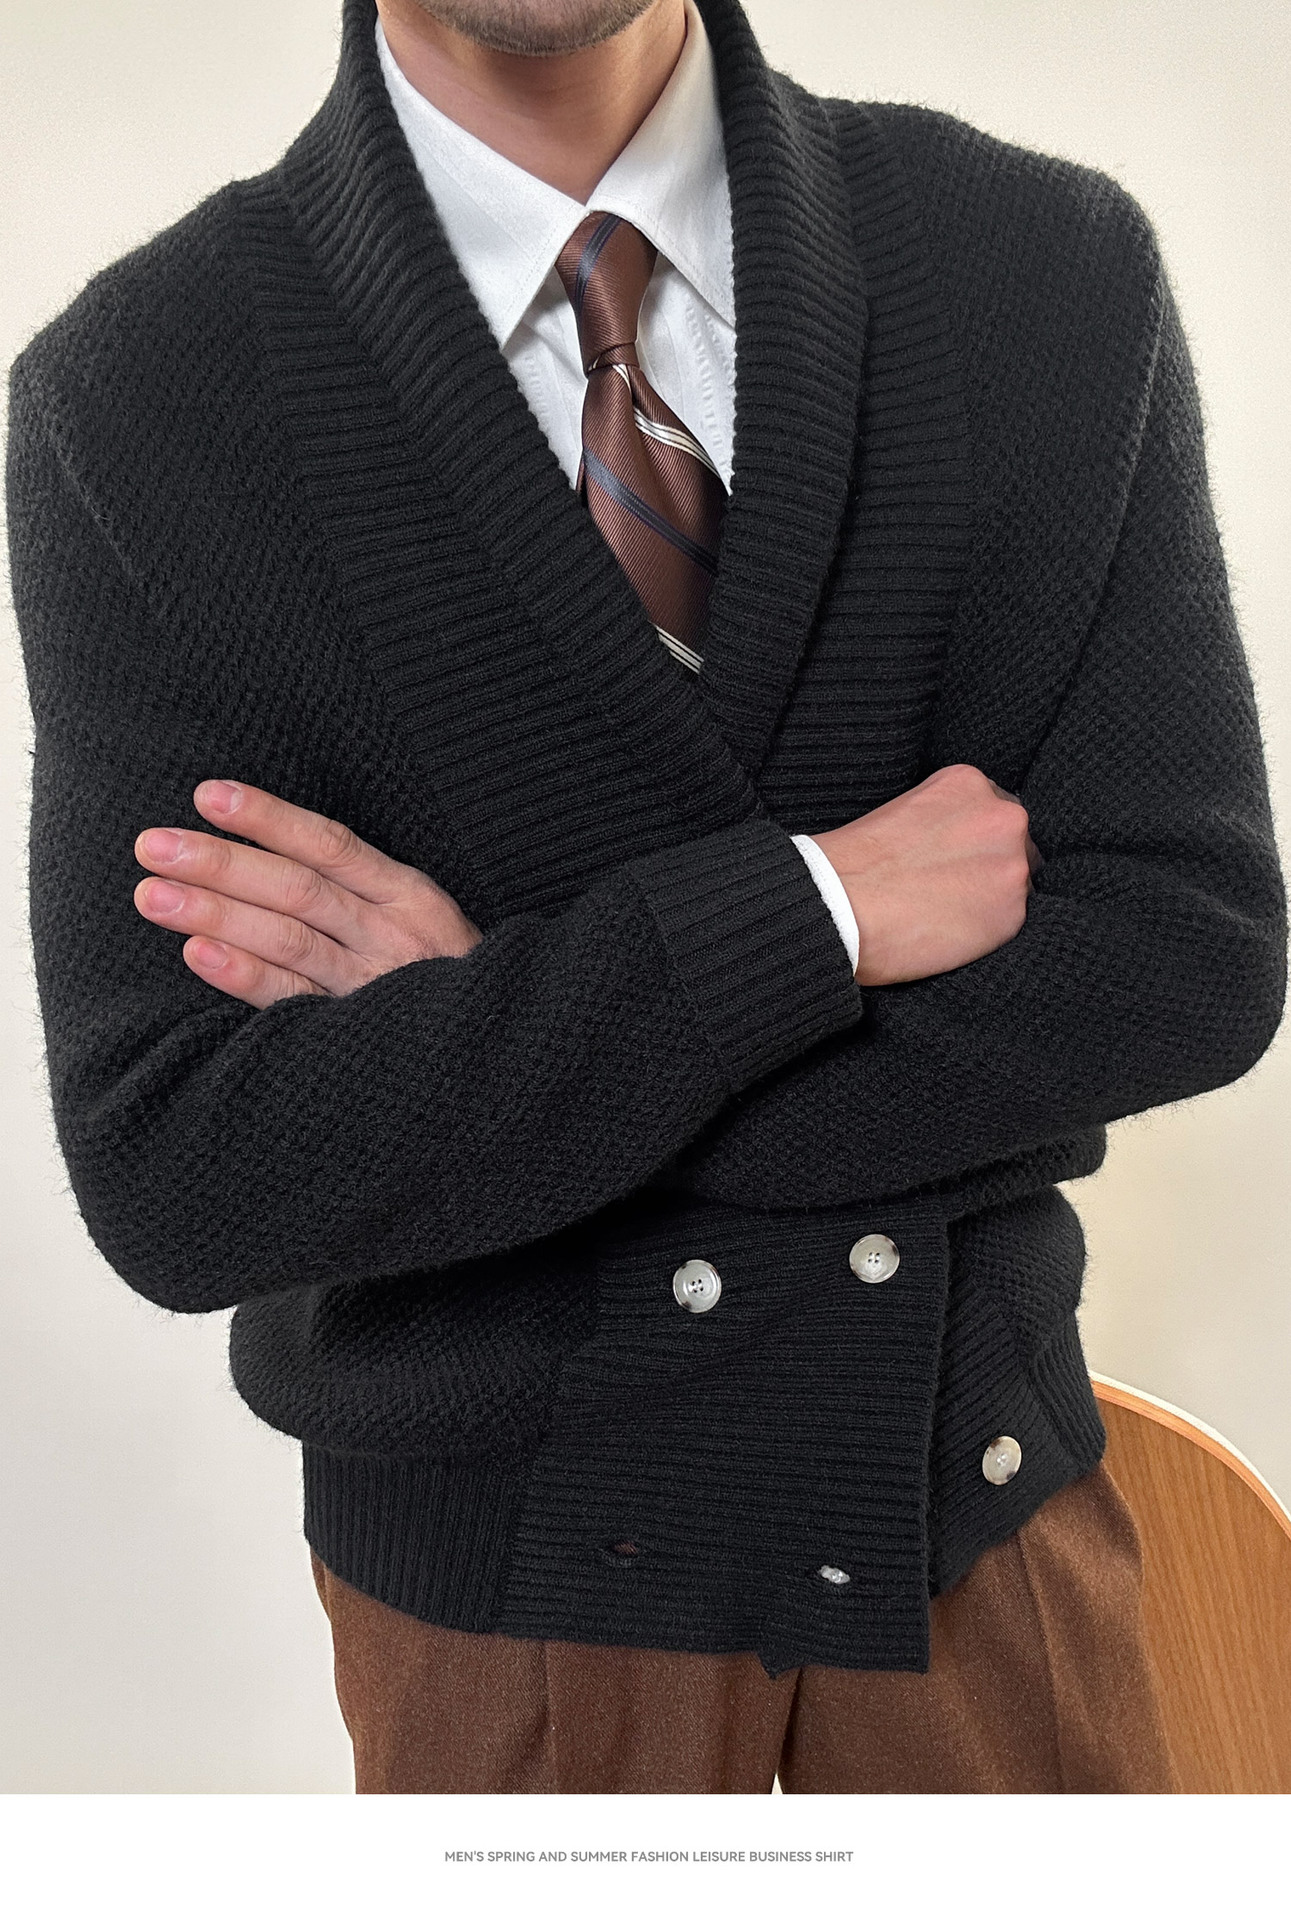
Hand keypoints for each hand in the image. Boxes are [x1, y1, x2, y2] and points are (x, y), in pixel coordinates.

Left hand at [133, 780, 480, 1007]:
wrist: (499, 1049)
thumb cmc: (438, 972)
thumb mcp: (416, 914)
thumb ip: (356, 883)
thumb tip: (264, 843)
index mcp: (409, 896)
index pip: (331, 845)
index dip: (269, 818)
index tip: (208, 795)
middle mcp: (394, 937)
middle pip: (298, 890)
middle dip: (222, 864)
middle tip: (152, 845)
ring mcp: (375, 987)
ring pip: (290, 940)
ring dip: (217, 914)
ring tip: (154, 896)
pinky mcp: (356, 1037)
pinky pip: (294, 1002)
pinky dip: (245, 977)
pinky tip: (199, 955)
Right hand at [809, 764, 1041, 985]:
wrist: (841, 903)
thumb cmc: (854, 861)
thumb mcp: (902, 807)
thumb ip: (943, 817)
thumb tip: (955, 845)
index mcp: (970, 783)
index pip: (990, 810)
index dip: (969, 839)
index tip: (948, 858)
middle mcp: (1003, 817)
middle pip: (1012, 843)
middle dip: (986, 864)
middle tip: (948, 887)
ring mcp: (1012, 865)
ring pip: (1014, 883)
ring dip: (989, 896)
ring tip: (945, 911)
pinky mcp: (1012, 914)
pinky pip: (1008, 921)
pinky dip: (984, 929)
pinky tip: (948, 930)